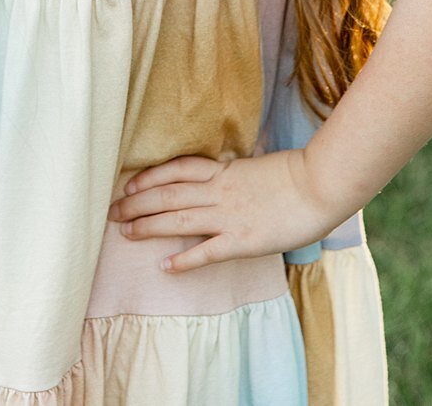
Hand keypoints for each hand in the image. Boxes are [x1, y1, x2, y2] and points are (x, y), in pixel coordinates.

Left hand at [106, 148, 338, 273]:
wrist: (319, 184)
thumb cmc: (295, 173)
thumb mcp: (256, 166)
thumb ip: (235, 174)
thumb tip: (223, 175)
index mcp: (223, 170)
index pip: (176, 169)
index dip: (150, 176)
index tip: (129, 183)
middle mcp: (219, 191)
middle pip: (168, 194)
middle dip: (137, 202)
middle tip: (112, 211)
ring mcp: (229, 216)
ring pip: (178, 220)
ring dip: (148, 226)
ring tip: (125, 232)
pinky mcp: (242, 240)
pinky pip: (207, 251)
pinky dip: (184, 260)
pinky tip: (166, 266)